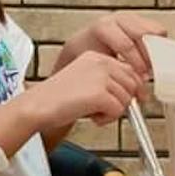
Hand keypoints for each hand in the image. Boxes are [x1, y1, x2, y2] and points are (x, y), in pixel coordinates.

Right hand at [25, 51, 142, 130]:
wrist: (37, 106)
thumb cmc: (55, 98)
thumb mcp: (85, 80)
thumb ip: (107, 80)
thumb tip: (136, 92)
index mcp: (95, 56)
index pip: (129, 70)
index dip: (131, 88)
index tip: (127, 99)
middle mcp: (100, 62)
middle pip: (133, 84)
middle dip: (123, 100)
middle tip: (103, 109)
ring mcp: (100, 76)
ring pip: (127, 98)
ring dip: (114, 111)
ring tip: (93, 111)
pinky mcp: (100, 93)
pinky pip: (118, 110)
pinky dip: (107, 119)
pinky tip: (91, 116)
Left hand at [59, 12, 165, 79]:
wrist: (84, 42)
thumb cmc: (88, 53)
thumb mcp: (98, 61)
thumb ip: (114, 69)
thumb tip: (133, 82)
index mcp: (103, 27)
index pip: (126, 44)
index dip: (136, 62)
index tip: (140, 75)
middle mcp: (117, 19)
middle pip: (143, 35)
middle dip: (148, 56)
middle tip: (149, 72)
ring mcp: (130, 17)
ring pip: (154, 31)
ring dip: (156, 50)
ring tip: (150, 65)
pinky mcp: (140, 19)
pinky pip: (158, 30)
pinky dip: (159, 44)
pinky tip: (152, 56)